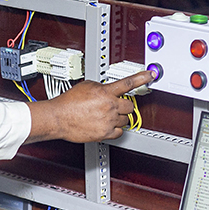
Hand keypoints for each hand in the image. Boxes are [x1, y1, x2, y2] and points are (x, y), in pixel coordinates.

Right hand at [24, 71, 154, 143]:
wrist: (59, 118)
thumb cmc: (68, 103)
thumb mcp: (86, 86)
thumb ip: (101, 86)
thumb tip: (108, 88)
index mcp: (105, 92)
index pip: (128, 83)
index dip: (141, 78)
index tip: (150, 75)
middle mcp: (110, 106)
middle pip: (130, 106)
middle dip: (125, 105)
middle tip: (116, 105)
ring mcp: (109, 121)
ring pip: (125, 119)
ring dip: (119, 117)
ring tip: (106, 116)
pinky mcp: (105, 133)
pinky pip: (119, 132)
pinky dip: (115, 129)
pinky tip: (107, 125)